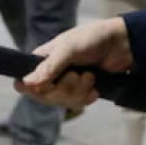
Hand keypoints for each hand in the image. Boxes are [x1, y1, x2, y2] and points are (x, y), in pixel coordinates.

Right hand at [16, 17, 133, 112]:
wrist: (121, 45)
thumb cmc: (91, 39)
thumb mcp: (68, 49)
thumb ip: (48, 67)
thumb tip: (26, 83)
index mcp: (41, 61)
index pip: (24, 83)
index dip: (33, 89)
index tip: (46, 87)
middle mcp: (50, 75)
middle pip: (45, 96)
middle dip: (65, 88)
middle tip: (78, 75)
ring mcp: (66, 85)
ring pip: (62, 102)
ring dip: (79, 91)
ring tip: (91, 76)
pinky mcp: (80, 93)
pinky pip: (76, 105)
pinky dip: (87, 98)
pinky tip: (95, 88)